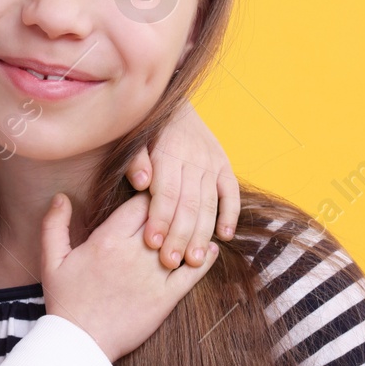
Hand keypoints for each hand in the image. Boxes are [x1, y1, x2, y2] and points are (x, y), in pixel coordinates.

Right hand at [40, 191, 213, 362]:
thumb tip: (61, 197)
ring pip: (182, 241)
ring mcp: (153, 276)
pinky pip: (193, 273)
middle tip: (177, 206)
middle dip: (171, 209)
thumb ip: (54, 225)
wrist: (80, 343)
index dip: (150, 195)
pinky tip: (209, 250)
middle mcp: (134, 254)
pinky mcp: (166, 298)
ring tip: (197, 223)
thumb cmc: (65, 301)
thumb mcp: (51, 261)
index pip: (141, 203)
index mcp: (107, 240)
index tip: (153, 194)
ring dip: (191, 230)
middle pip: (164, 218)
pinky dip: (204, 259)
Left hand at [127, 102, 239, 269]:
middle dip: (180, 235)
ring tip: (195, 260)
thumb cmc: (144, 129)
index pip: (166, 192)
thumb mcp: (133, 138)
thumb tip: (141, 183)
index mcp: (168, 152)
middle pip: (189, 204)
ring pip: (209, 203)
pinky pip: (231, 192)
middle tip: (172, 262)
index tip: (153, 243)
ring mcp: (212, 162)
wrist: (172, 103)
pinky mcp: (224, 164)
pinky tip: (225, 236)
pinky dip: (230, 213)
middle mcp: (194, 158)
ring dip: (203, 233)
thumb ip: (135, 161)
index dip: (160, 219)